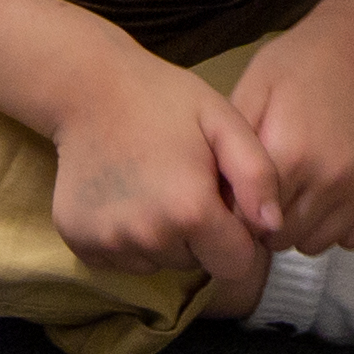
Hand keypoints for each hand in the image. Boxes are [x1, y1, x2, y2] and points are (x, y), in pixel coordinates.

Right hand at [50, 60, 286, 288]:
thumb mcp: (224, 122)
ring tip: (154, 187)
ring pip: (159, 263)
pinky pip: (123, 260)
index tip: (226, 204)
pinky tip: (127, 197)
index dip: (240, 239)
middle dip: (201, 236)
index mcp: (190, 211)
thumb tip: (273, 227)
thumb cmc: (164, 100)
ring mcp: (109, 244)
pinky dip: (130, 239)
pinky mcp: (80, 243)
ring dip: (165, 238)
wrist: (89, 88)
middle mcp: (149, 237)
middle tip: (185, 185)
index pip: (237, 265)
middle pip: (196, 264)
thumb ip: (258, 175)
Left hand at [221, 8, 353, 258]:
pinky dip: (337, 225)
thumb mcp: (250, 92)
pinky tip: (329, 194)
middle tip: (269, 194)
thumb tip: (216, 204)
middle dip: (268, 224)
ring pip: (316, 245)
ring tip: (299, 192)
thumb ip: (231, 151)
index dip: (238, 215)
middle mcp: (330, 179)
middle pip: (282, 239)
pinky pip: (353, 239)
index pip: (249, 222)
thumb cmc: (296, 68)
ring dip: (302, 228)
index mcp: (289, 155)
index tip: (239, 199)